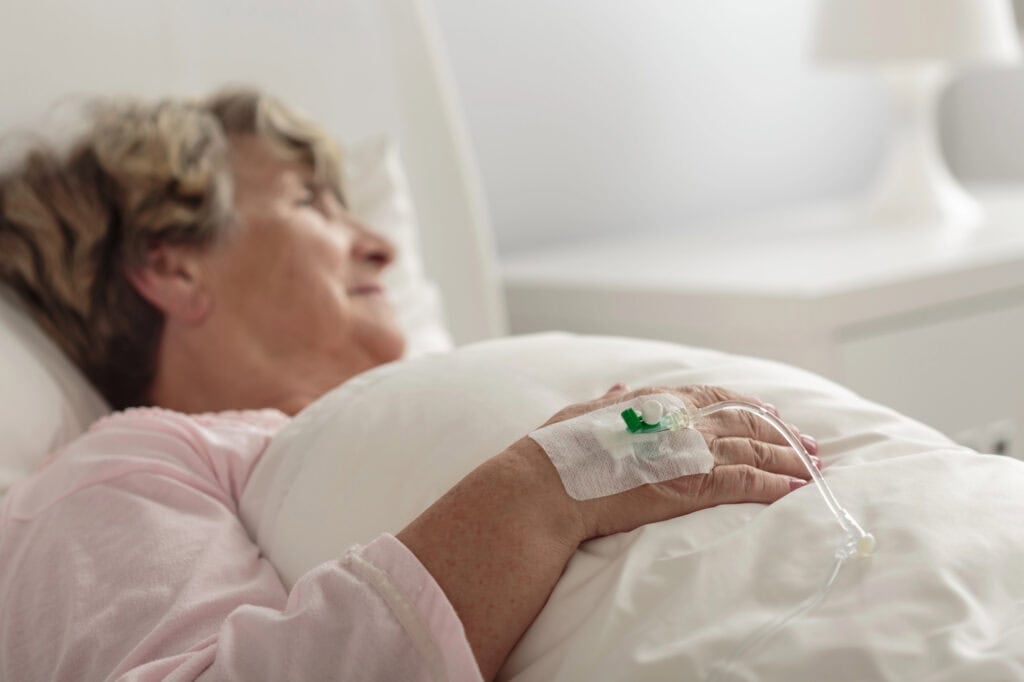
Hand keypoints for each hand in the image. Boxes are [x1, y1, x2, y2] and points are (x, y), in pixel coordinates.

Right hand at [533, 383, 820, 541]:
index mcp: (656, 400)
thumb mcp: (581, 414)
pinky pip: (748, 482)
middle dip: (782, 433)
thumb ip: (609, 402)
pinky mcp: (695, 485)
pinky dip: (777, 485)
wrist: (548, 485)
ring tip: (815, 469)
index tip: (772, 412)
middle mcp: (681, 419)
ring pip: (756, 451)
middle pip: (747, 422)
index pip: (717, 396)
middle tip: (809, 444)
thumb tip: (621, 388)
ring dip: (790, 460)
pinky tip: (797, 490)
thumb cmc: (557, 451)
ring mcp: (690, 451)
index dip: (750, 405)